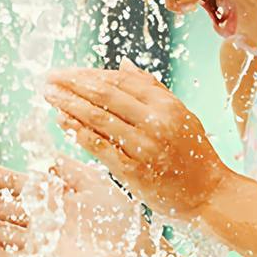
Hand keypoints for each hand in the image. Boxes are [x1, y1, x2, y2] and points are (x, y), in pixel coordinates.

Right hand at [0, 155, 153, 256]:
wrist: (135, 252)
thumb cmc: (118, 216)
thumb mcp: (93, 182)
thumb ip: (66, 169)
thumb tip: (40, 155)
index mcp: (53, 198)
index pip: (19, 184)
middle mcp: (43, 220)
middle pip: (5, 207)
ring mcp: (42, 243)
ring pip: (3, 231)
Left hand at [43, 59, 228, 219]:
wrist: (209, 193)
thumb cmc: (194, 152)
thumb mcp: (180, 112)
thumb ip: (151, 88)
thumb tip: (123, 63)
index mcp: (165, 103)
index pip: (118, 80)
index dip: (88, 73)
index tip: (66, 72)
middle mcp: (155, 121)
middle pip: (104, 94)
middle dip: (71, 84)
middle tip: (47, 78)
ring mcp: (144, 147)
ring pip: (98, 118)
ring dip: (69, 104)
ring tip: (48, 96)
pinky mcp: (135, 171)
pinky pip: (101, 148)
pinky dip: (79, 133)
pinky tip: (62, 122)